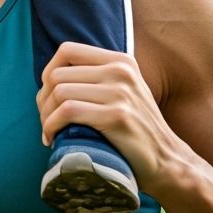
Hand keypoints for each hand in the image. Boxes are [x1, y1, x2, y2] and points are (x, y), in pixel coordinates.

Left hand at [36, 41, 180, 195]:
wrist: (168, 162)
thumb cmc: (137, 130)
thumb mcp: (124, 91)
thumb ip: (99, 77)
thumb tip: (53, 76)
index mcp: (120, 60)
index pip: (67, 50)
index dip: (48, 71)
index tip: (48, 96)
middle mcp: (120, 71)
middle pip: (58, 74)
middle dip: (43, 99)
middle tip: (46, 120)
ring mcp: (120, 92)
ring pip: (60, 92)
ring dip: (46, 115)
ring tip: (49, 131)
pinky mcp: (116, 116)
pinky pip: (68, 112)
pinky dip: (51, 125)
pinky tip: (52, 138)